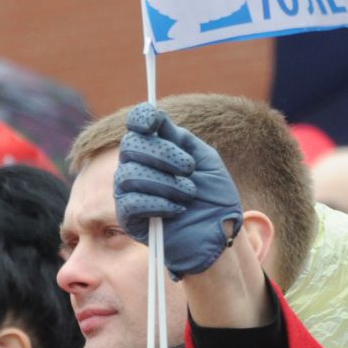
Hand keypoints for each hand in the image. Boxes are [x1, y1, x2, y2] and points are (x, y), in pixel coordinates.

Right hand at [114, 104, 243, 278]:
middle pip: (131, 145)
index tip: (153, 122)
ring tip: (189, 194)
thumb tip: (156, 113)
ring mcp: (129, 190)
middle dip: (164, 154)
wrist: (218, 234)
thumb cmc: (214, 197)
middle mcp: (137, 165)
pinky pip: (131, 201)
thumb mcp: (206, 162)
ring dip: (166, 182)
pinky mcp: (129, 217)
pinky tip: (177, 208)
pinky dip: (158, 203)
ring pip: (130, 173)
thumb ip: (182, 139)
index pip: (137, 124)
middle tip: (190, 169)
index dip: (141, 118)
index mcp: (156, 149)